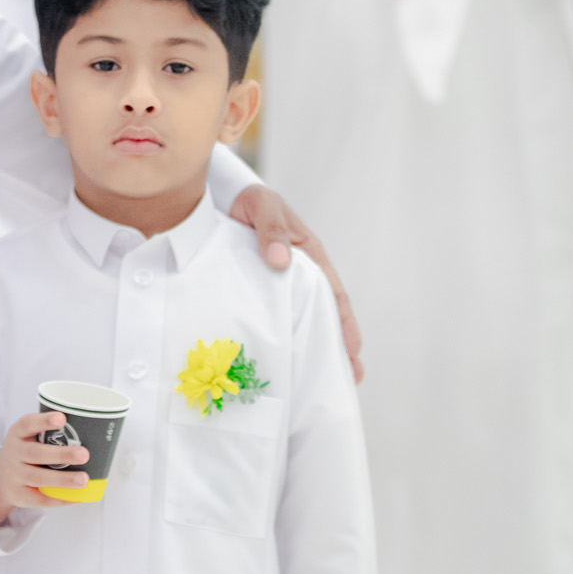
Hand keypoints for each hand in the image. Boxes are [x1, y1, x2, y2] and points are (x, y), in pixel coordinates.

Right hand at [0, 412, 88, 527]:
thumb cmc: (24, 452)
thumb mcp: (27, 437)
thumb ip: (49, 434)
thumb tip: (92, 433)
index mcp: (18, 434)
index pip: (27, 424)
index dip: (44, 421)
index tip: (62, 418)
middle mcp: (14, 453)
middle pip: (36, 454)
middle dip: (62, 454)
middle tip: (84, 454)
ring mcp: (14, 475)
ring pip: (39, 478)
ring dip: (63, 480)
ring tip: (83, 480)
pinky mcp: (19, 495)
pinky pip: (41, 499)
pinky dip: (61, 498)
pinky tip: (77, 497)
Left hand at [229, 185, 362, 381]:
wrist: (222, 196)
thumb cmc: (250, 199)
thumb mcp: (264, 207)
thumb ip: (273, 231)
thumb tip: (282, 262)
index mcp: (310, 255)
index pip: (333, 295)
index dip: (344, 323)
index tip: (352, 350)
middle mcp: (300, 272)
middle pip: (323, 313)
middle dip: (337, 345)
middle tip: (348, 378)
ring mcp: (281, 282)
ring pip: (300, 317)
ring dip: (311, 345)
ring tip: (316, 378)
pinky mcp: (260, 287)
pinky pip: (275, 314)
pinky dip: (282, 334)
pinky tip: (280, 357)